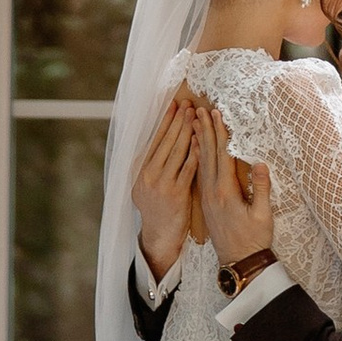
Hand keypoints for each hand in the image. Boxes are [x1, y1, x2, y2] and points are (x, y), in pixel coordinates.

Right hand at [133, 95, 198, 275]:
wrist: (159, 237)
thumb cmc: (158, 210)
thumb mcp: (147, 186)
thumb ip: (155, 166)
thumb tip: (165, 143)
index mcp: (139, 171)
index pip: (154, 140)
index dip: (165, 121)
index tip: (174, 105)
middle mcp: (147, 175)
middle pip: (165, 142)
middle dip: (178, 121)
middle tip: (187, 104)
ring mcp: (161, 184)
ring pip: (176, 151)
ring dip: (187, 131)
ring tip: (196, 115)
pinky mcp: (175, 194)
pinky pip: (188, 168)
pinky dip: (195, 153)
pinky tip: (202, 140)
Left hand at [192, 99, 275, 269]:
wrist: (240, 264)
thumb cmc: (255, 240)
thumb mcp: (263, 215)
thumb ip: (261, 188)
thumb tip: (261, 163)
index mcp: (225, 193)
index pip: (221, 155)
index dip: (218, 133)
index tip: (215, 114)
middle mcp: (212, 193)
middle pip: (207, 155)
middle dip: (203, 130)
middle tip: (198, 109)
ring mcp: (207, 198)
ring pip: (201, 163)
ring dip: (197, 141)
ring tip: (193, 122)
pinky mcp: (206, 203)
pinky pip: (199, 174)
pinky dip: (197, 158)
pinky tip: (195, 150)